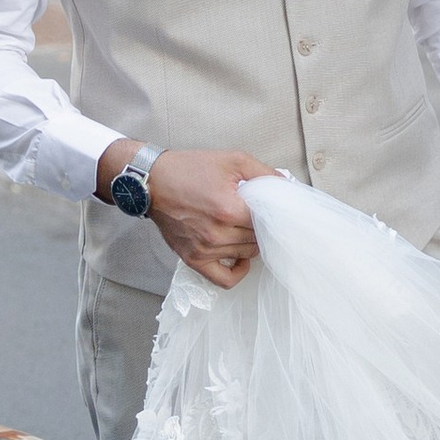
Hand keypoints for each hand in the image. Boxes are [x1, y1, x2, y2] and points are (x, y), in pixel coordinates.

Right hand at [96, 139, 278, 287]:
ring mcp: (205, 249)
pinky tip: (239, 258)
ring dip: (250, 243)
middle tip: (255, 215)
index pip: (267, 222)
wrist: (153, 182)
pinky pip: (224, 280)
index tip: (273, 209)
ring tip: (244, 228)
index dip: (273, 215)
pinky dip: (236, 272)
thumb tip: (286, 184)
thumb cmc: (189, 169)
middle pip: (258, 239)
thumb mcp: (232, 160)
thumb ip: (263, 173)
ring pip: (246, 255)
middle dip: (261, 227)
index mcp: (229, 209)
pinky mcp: (194, 259)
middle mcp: (217, 234)